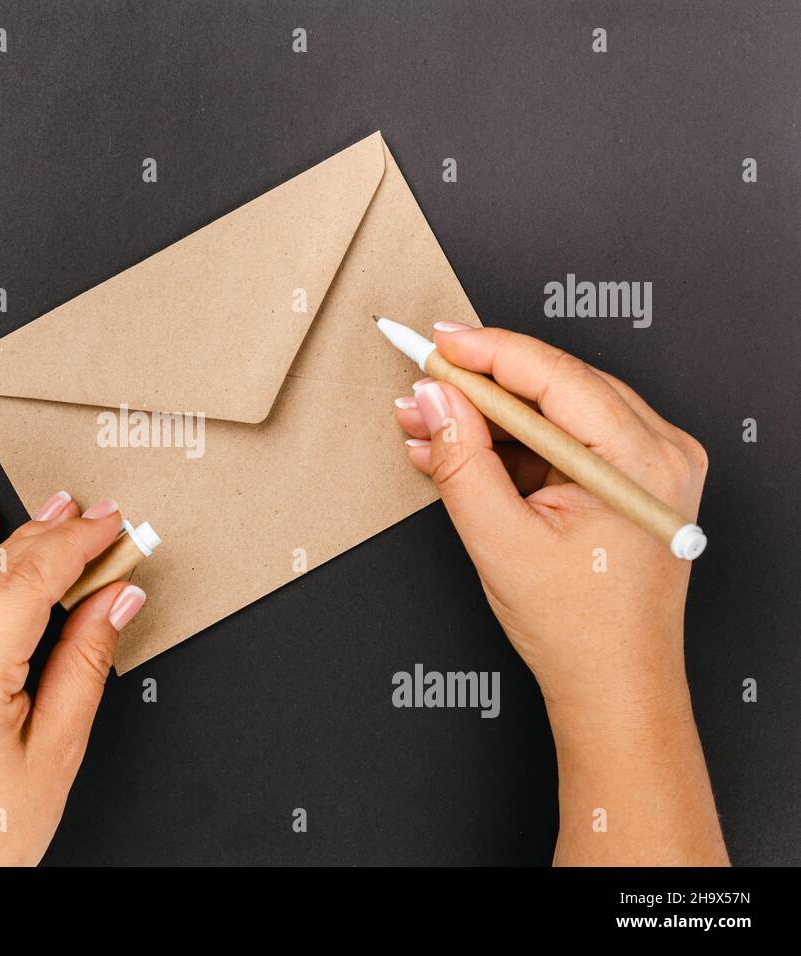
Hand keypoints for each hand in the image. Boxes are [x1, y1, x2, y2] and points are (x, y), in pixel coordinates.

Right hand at [393, 323, 726, 864]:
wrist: (613, 684)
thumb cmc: (578, 629)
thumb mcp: (499, 539)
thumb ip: (461, 459)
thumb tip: (434, 398)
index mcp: (640, 461)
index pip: (555, 376)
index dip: (487, 352)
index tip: (436, 341)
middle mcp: (659, 452)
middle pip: (555, 387)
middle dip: (477, 389)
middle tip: (419, 388)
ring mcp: (649, 464)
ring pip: (553, 412)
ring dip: (488, 419)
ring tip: (426, 426)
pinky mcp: (628, 478)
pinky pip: (562, 441)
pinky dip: (510, 446)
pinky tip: (459, 452)